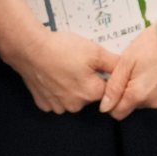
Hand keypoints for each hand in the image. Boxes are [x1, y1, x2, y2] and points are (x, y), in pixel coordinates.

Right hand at [6, 28, 120, 113]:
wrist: (31, 49)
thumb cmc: (61, 49)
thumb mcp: (94, 51)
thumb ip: (113, 63)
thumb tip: (125, 68)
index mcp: (91, 93)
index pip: (107, 89)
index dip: (102, 75)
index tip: (94, 65)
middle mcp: (75, 105)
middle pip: (89, 95)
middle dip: (87, 81)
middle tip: (78, 63)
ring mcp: (58, 106)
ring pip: (72, 97)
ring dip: (71, 86)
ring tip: (64, 67)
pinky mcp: (44, 103)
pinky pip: (56, 99)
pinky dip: (56, 89)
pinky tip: (53, 75)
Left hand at [100, 25, 156, 118]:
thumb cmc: (152, 45)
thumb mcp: (126, 62)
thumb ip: (114, 87)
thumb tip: (105, 107)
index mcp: (138, 96)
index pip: (117, 113)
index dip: (112, 100)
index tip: (116, 83)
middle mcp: (154, 102)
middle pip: (133, 105)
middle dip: (129, 91)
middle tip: (133, 70)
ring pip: (148, 99)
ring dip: (144, 88)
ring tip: (148, 66)